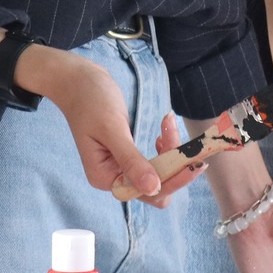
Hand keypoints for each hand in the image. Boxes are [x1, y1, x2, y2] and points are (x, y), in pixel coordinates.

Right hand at [23, 47, 177, 203]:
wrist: (78, 81)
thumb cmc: (90, 100)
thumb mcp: (112, 129)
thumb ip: (131, 160)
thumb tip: (153, 188)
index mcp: (104, 177)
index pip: (146, 191)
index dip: (172, 180)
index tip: (193, 162)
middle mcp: (112, 178)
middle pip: (156, 187)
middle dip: (173, 166)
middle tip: (185, 142)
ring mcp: (120, 168)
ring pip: (159, 173)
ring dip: (170, 153)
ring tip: (167, 124)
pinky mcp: (128, 156)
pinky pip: (154, 161)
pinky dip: (164, 148)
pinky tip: (162, 133)